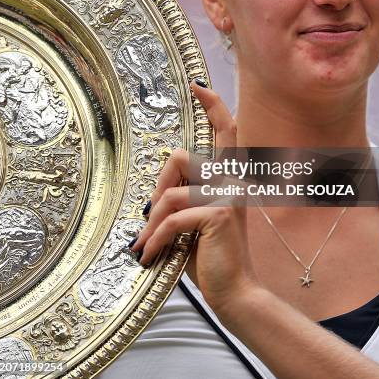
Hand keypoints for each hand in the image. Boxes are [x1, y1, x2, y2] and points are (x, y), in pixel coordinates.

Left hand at [130, 80, 258, 317]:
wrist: (234, 291)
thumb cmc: (212, 257)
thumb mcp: (196, 221)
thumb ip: (184, 199)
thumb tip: (155, 195)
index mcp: (229, 178)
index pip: (227, 132)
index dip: (213, 106)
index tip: (197, 86)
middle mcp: (231, 180)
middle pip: (181, 157)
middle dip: (157, 185)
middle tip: (150, 215)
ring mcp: (226, 194)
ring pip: (170, 194)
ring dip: (151, 224)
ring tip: (144, 246)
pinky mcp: (217, 213)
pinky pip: (171, 218)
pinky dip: (155, 239)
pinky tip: (149, 255)